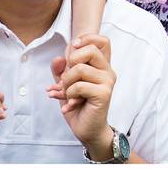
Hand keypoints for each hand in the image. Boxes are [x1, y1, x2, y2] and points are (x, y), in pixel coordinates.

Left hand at [48, 35, 115, 155]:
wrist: (86, 130)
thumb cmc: (77, 105)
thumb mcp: (65, 83)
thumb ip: (61, 68)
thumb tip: (59, 58)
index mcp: (101, 65)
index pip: (103, 41)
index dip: (87, 39)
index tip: (73, 49)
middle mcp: (107, 71)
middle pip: (89, 50)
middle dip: (71, 62)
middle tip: (67, 79)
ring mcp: (107, 82)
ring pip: (79, 68)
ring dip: (66, 83)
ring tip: (67, 94)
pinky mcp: (104, 94)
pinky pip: (78, 85)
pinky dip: (69, 95)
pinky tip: (71, 104)